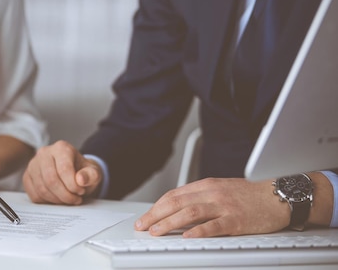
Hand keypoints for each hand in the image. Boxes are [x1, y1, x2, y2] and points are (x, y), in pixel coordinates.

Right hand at [23, 140, 101, 204]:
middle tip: (75, 200)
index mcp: (61, 148)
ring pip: (41, 188)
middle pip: (51, 180)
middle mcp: (44, 153)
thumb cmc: (82, 172)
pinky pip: (33, 194)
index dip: (73, 185)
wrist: (73, 172)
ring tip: (67, 199)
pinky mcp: (27, 176)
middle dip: (65, 195)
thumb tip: (80, 180)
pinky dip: (46, 201)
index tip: (81, 192)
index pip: (64, 169)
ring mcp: (33, 164)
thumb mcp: (93, 172)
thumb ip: (91, 175)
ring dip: (56, 200)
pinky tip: (56, 199)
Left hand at [135, 178, 289, 237]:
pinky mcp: (237, 219)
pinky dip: (199, 231)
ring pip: (190, 212)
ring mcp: (224, 206)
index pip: (174, 195)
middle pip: (177, 202)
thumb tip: (177, 209)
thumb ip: (200, 197)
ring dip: (170, 223)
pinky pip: (215, 225)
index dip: (156, 207)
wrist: (278, 195)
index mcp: (206, 185)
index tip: (145, 217)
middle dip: (156, 215)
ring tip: (157, 232)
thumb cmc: (249, 195)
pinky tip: (187, 237)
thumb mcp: (220, 189)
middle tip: (143, 226)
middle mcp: (212, 193)